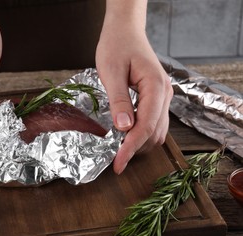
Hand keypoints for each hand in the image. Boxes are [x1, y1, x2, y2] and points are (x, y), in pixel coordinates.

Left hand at [96, 0, 172, 173]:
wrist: (125, 31)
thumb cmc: (116, 46)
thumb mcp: (112, 72)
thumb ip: (118, 100)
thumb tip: (123, 128)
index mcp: (156, 87)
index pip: (146, 126)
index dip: (131, 148)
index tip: (118, 164)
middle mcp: (165, 95)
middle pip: (155, 133)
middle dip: (136, 148)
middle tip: (114, 159)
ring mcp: (163, 97)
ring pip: (157, 130)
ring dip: (139, 142)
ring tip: (118, 148)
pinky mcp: (156, 98)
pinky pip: (153, 122)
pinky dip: (141, 133)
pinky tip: (125, 134)